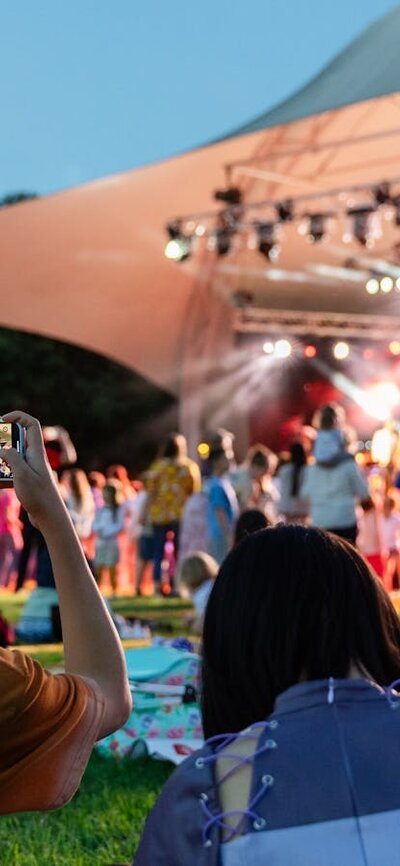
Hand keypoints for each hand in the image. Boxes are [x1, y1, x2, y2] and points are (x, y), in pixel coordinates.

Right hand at [0, 411, 61, 528]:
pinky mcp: (27, 480)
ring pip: (12, 456)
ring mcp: (31, 469)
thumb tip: (2, 448)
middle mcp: (35, 457)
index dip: (18, 417)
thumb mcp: (22, 475)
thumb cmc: (40, 497)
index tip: (2, 420)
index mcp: (36, 452)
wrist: (51, 518)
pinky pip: (12, 471)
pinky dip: (3, 474)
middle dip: (3, 441)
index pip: (31, 424)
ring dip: (1, 460)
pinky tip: (0, 481)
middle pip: (18, 439)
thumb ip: (12, 457)